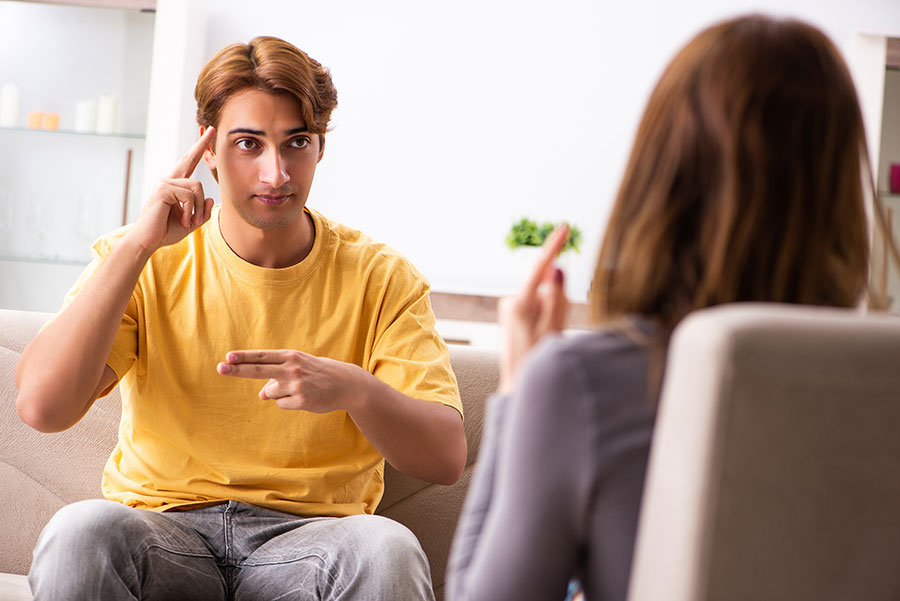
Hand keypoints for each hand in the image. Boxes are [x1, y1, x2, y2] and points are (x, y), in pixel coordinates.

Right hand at [128, 127, 215, 253]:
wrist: (147, 241)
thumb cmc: (165, 231)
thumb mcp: (190, 222)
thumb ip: (202, 213)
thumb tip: (211, 199)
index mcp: (175, 185)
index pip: (188, 163)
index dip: (198, 148)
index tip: (209, 133)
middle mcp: (169, 180)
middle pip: (189, 159)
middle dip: (201, 144)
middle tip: (212, 129)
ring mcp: (165, 183)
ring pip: (197, 187)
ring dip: (198, 207)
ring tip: (190, 221)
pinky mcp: (163, 190)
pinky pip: (189, 195)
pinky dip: (190, 210)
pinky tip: (184, 219)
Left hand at [216, 349, 368, 411]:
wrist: (346, 384)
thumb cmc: (318, 373)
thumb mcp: (299, 368)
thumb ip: (278, 377)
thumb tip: (261, 395)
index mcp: (290, 356)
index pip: (262, 356)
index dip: (244, 357)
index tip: (228, 357)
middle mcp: (292, 368)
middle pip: (258, 370)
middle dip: (237, 369)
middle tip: (220, 368)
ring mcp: (296, 385)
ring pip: (270, 393)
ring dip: (278, 393)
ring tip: (299, 389)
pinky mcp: (301, 400)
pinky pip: (281, 404)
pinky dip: (288, 402)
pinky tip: (304, 397)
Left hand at [498, 225, 568, 393]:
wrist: (517, 384)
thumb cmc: (536, 361)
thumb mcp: (553, 329)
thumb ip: (557, 299)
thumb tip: (558, 269)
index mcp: (520, 304)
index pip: (540, 268)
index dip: (553, 247)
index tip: (563, 228)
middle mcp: (511, 300)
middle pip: (545, 286)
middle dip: (556, 300)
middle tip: (554, 329)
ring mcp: (510, 306)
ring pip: (542, 297)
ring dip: (550, 311)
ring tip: (543, 337)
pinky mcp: (512, 312)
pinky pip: (536, 305)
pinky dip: (543, 315)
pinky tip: (536, 336)